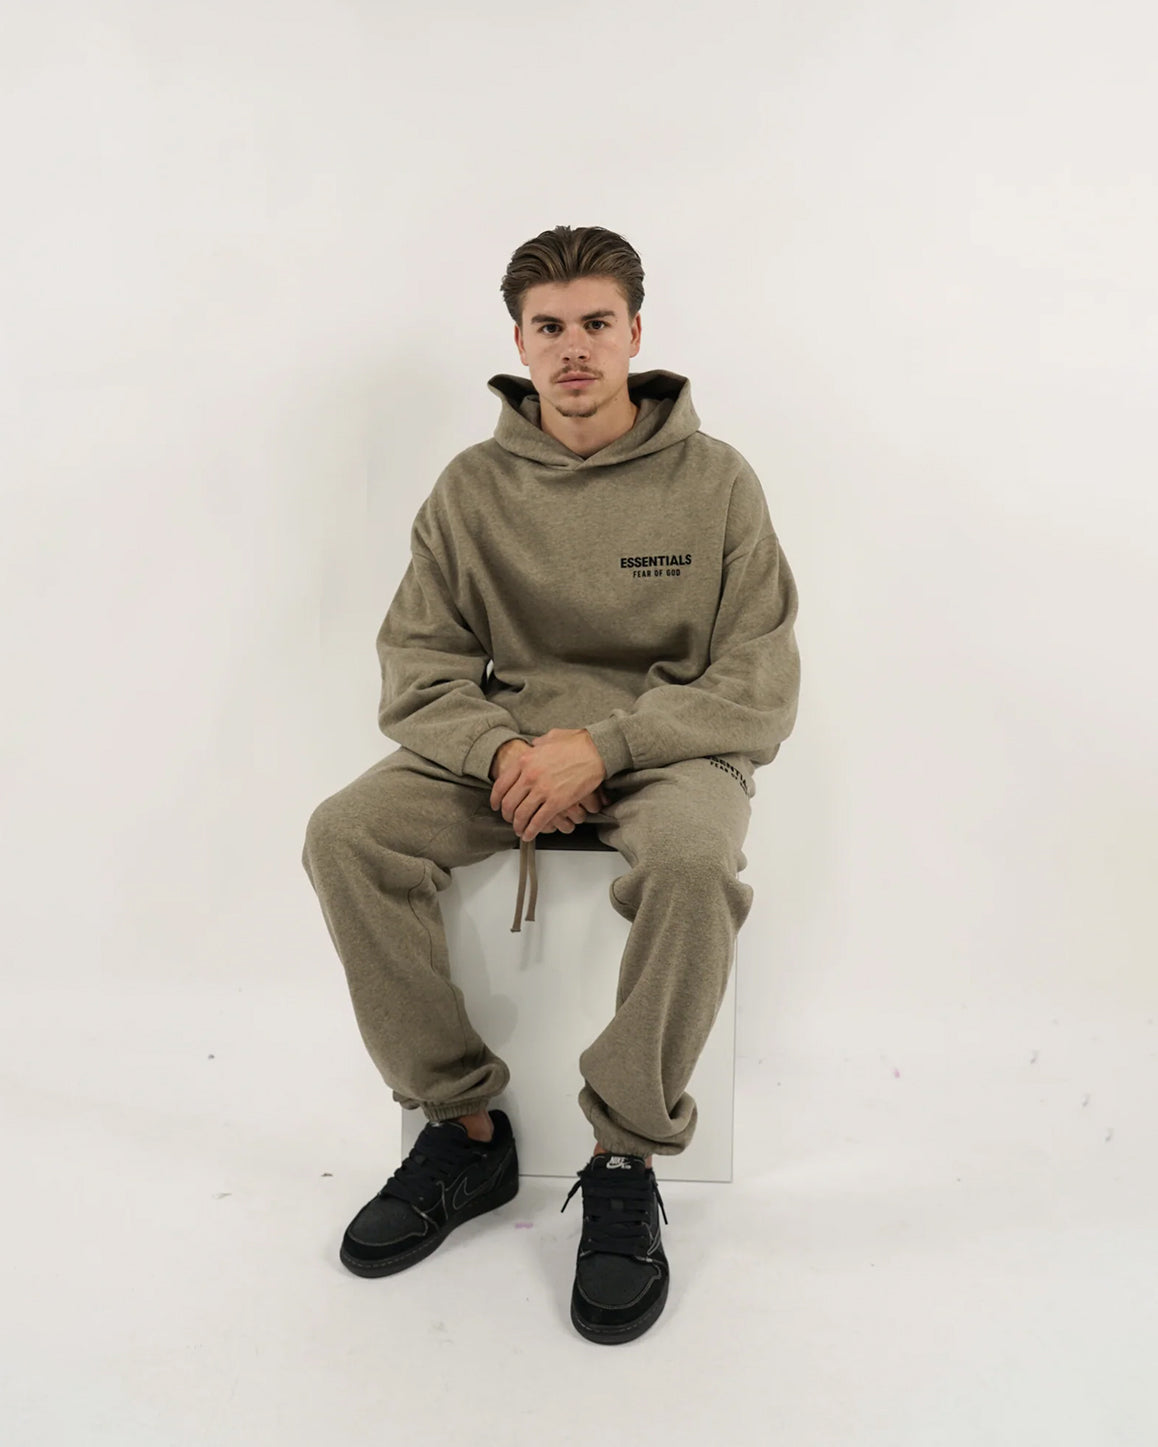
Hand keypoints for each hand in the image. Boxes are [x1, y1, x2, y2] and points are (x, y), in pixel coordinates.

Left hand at [489, 728, 606, 841]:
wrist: (596, 751)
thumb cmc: (578, 743)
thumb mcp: (550, 737)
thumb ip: (538, 744)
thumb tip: (533, 745)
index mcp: (525, 760)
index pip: (501, 785)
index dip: (496, 799)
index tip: (497, 805)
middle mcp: (529, 776)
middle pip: (509, 802)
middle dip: (507, 815)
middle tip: (509, 819)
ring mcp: (542, 790)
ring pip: (522, 814)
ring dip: (518, 825)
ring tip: (519, 830)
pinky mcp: (556, 802)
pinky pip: (538, 821)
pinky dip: (531, 831)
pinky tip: (530, 834)